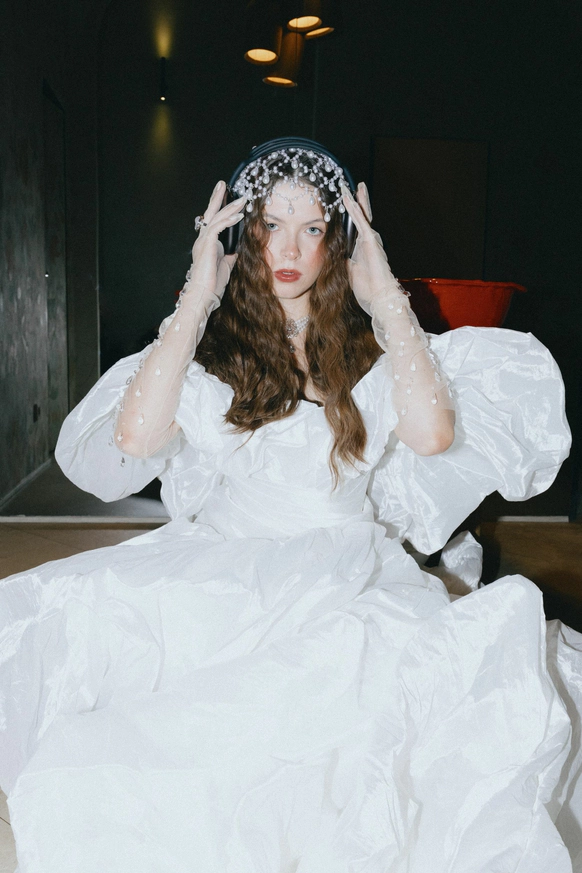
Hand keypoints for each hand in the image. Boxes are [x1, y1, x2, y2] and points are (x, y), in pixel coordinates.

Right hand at [187, 181, 245, 303]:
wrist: (204, 294)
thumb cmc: (213, 283)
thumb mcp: (227, 266)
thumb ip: (231, 255)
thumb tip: (238, 249)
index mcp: (207, 244)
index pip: (213, 221)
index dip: (220, 208)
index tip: (227, 196)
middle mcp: (203, 240)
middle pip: (210, 213)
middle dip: (218, 198)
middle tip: (223, 184)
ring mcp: (203, 241)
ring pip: (216, 218)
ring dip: (229, 207)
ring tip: (241, 199)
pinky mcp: (206, 245)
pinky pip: (217, 228)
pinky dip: (228, 220)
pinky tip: (239, 215)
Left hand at [341, 182, 398, 309]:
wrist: (379, 298)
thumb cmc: (366, 289)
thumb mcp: (348, 272)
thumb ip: (342, 261)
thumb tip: (332, 254)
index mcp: (362, 248)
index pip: (355, 226)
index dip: (350, 213)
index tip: (343, 201)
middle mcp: (368, 240)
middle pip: (361, 216)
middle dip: (356, 200)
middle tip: (349, 186)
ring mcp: (370, 239)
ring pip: (361, 215)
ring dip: (354, 200)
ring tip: (348, 186)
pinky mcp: (370, 241)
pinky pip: (360, 221)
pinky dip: (353, 209)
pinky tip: (348, 198)